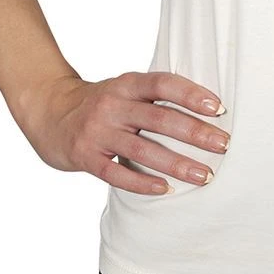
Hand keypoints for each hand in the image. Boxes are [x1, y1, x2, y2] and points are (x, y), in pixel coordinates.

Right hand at [16, 71, 230, 194]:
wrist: (49, 112)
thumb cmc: (101, 103)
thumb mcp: (124, 89)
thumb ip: (153, 96)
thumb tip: (205, 109)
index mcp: (127, 84)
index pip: (163, 84)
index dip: (191, 94)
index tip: (219, 108)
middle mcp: (113, 105)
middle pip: (159, 119)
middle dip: (195, 133)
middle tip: (224, 145)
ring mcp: (98, 131)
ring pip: (143, 149)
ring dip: (177, 163)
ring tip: (204, 175)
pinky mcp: (86, 156)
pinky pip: (117, 173)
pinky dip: (142, 182)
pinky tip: (165, 189)